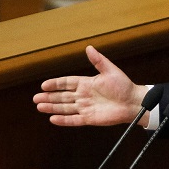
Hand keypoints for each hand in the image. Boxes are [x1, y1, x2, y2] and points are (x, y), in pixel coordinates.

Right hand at [33, 46, 149, 126]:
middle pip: (62, 97)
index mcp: (87, 83)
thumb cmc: (124, 86)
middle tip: (35, 98)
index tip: (44, 85)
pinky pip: (74, 120)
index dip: (55, 84)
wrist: (133, 102)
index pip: (66, 83)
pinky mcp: (90, 118)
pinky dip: (64, 120)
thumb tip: (89, 48)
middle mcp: (84, 96)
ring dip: (52, 108)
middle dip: (49, 97)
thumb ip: (98, 61)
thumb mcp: (110, 71)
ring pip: (65, 108)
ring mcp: (85, 107)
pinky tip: (53, 119)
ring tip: (39, 107)